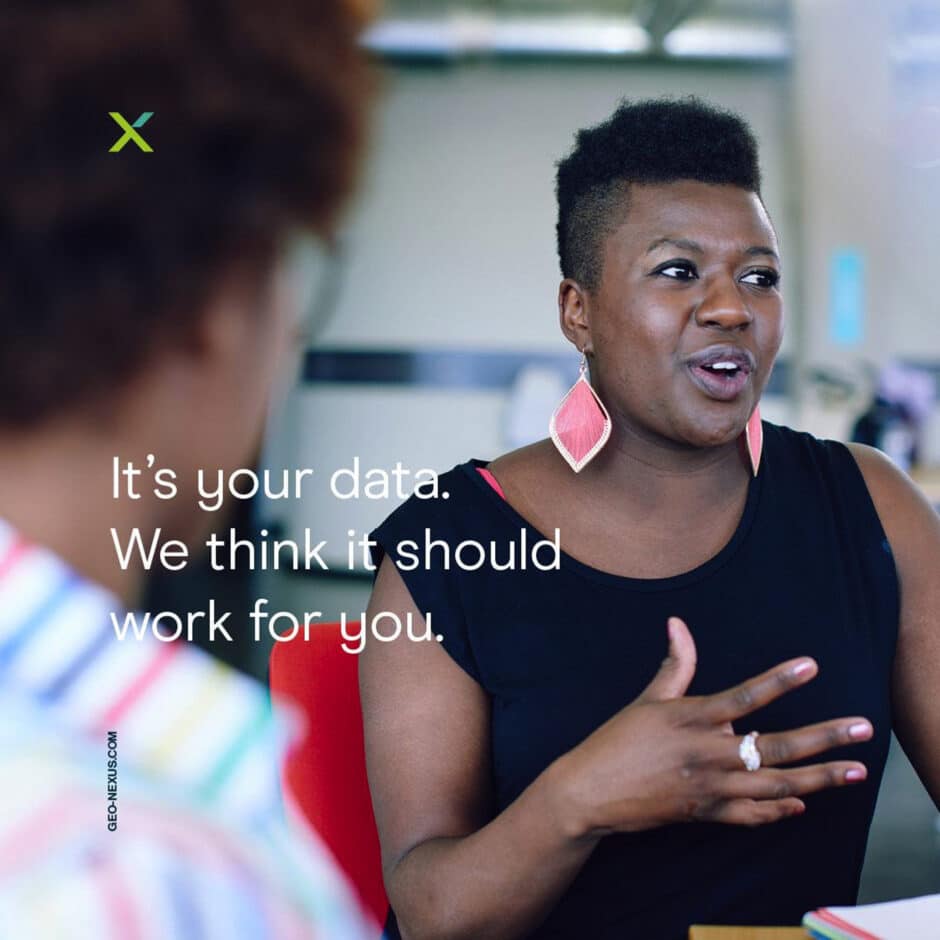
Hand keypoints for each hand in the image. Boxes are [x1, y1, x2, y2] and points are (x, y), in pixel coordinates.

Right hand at [553, 616, 872, 837]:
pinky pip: (753, 815)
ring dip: (819, 779)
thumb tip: (678, 623)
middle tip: (863, 730)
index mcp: (692, 719)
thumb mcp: (647, 699)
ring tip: (853, 772)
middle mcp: (708, 753)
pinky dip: (780, 810)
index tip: (812, 665)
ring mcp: (710, 787)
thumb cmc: (618, 740)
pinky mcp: (706, 813)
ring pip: (776, 785)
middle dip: (824, 739)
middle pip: (777, 747)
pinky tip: (803, 803)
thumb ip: (674, 663)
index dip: (780, 679)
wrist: (592, 791)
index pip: (746, 696)